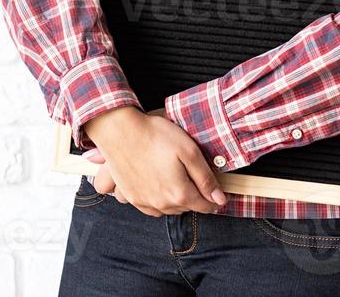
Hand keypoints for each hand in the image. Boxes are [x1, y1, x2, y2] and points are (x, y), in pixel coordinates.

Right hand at [80, 106, 228, 216]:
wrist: (119, 131)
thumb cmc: (155, 136)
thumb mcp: (189, 151)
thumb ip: (205, 178)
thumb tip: (219, 199)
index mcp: (179, 193)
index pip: (205, 206)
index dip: (214, 199)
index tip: (218, 193)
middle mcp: (162, 203)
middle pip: (187, 208)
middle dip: (195, 197)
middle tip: (195, 179)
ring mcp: (144, 202)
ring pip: (170, 210)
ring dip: (177, 201)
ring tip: (178, 181)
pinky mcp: (131, 196)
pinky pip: (151, 209)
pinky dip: (159, 203)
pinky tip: (159, 188)